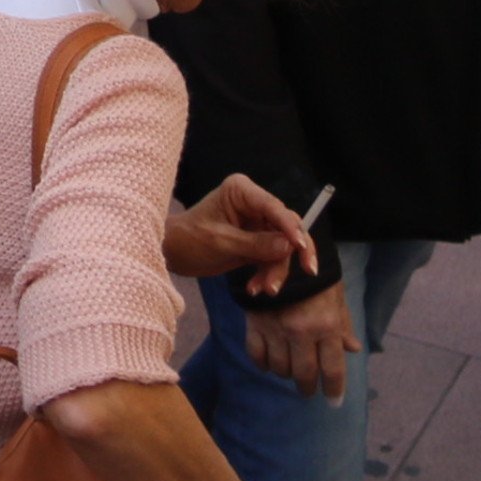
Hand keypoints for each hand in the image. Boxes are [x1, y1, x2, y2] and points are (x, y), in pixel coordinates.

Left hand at [165, 174, 320, 293]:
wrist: (172, 253)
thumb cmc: (189, 239)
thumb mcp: (221, 242)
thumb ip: (256, 244)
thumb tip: (290, 247)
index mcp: (241, 191)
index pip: (274, 207)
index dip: (291, 227)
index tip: (300, 246)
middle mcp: (253, 203)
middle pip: (287, 227)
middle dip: (290, 254)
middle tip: (308, 271)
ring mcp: (257, 223)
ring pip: (283, 247)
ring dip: (276, 270)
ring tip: (264, 290)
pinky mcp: (257, 241)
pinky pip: (273, 258)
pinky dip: (268, 274)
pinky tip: (255, 288)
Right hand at [242, 281, 354, 403]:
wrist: (281, 250)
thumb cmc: (315, 275)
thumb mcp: (336, 296)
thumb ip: (343, 325)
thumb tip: (352, 349)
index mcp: (326, 325)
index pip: (332, 369)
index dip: (335, 390)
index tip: (335, 402)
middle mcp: (301, 330)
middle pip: (305, 374)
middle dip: (308, 387)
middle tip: (309, 390)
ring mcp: (276, 328)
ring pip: (280, 367)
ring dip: (286, 374)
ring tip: (291, 371)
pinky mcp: (254, 322)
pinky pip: (256, 354)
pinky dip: (263, 364)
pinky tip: (269, 363)